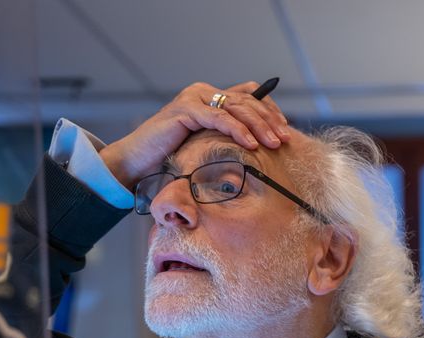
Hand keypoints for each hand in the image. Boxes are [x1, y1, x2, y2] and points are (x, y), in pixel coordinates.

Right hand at [100, 81, 291, 187]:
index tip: (285, 127)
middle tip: (285, 138)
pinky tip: (252, 144)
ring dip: (259, 126)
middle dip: (269, 119)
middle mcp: (203, 91)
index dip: (269, 108)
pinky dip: (238, 130)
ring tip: (274, 143)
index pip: (249, 94)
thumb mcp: (207, 144)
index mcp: (210, 96)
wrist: (138, 160)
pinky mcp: (185, 109)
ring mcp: (194, 97)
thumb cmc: (172, 156)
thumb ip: (227, 137)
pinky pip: (219, 117)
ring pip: (236, 108)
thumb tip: (261, 145)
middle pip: (246, 100)